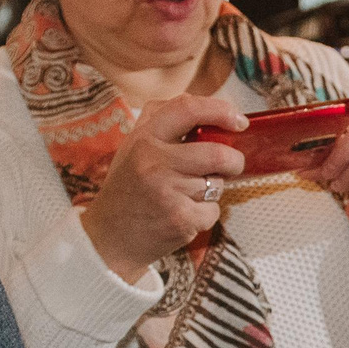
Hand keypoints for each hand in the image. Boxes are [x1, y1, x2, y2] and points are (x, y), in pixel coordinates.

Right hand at [77, 94, 249, 284]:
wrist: (109, 238)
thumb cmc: (128, 189)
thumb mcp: (133, 147)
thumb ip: (164, 122)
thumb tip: (210, 109)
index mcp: (143, 139)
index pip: (187, 109)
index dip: (220, 110)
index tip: (240, 120)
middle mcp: (154, 162)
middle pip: (217, 153)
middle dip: (234, 161)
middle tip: (231, 166)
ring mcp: (168, 192)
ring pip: (217, 183)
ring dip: (212, 189)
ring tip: (186, 196)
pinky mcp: (181, 219)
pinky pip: (213, 210)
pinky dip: (205, 214)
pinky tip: (182, 215)